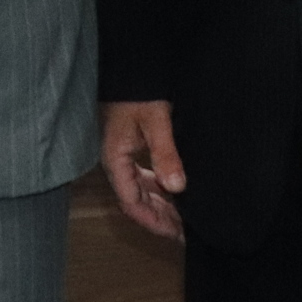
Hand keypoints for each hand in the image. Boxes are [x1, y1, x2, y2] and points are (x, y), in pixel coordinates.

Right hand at [100, 101, 185, 241]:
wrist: (130, 66)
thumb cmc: (139, 92)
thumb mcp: (156, 122)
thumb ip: (165, 155)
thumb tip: (177, 187)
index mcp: (115, 160)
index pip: (132, 203)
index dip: (154, 222)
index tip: (177, 234)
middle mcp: (116, 162)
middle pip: (135, 200)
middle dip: (159, 218)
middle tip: (186, 232)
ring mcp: (122, 155)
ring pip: (140, 190)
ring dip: (161, 205)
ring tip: (184, 216)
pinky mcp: (130, 147)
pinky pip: (144, 177)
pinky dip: (160, 188)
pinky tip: (176, 191)